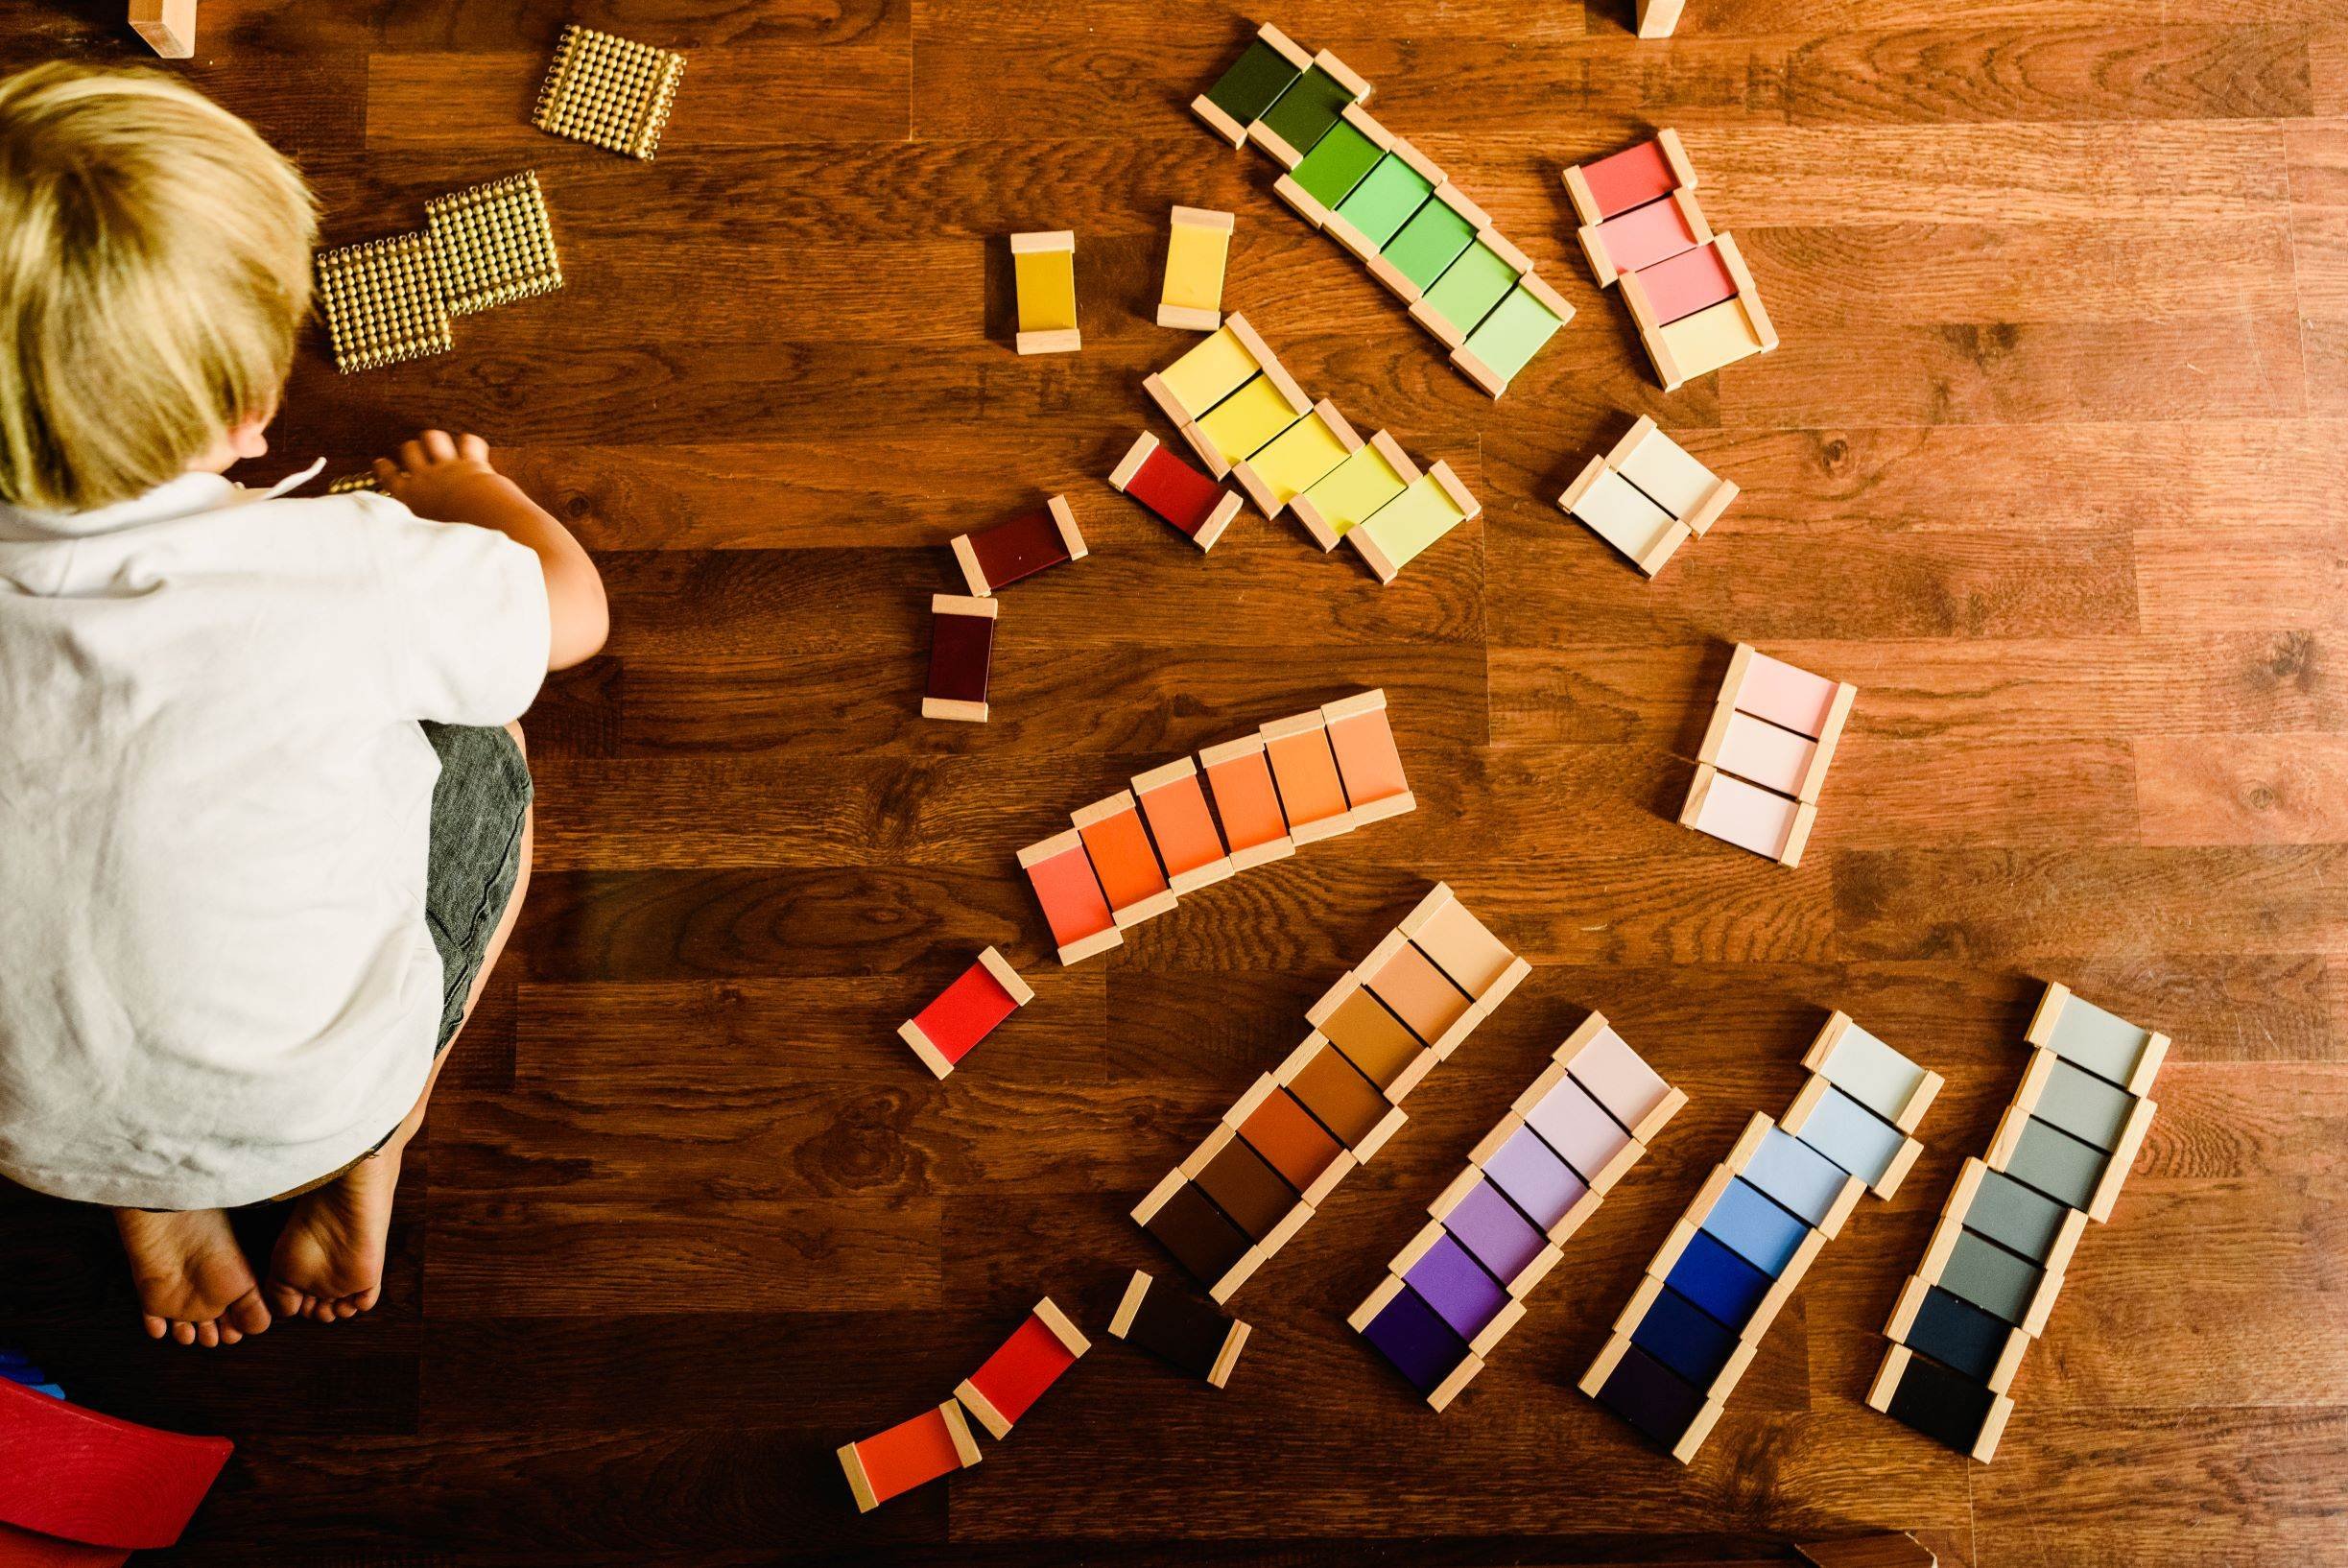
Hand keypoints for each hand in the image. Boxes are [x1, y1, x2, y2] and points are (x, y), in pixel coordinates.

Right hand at [373, 430, 513, 521]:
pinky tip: (472, 448)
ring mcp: (448, 467)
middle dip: (412, 448)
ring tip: (441, 445)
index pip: (388, 476)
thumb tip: (412, 534)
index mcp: (410, 497)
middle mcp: (425, 478)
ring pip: (433, 437)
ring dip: (436, 439)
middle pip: (409, 449)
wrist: (481, 528)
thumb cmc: (455, 538)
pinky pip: (468, 442)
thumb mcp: (425, 535)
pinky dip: (471, 443)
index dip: (384, 467)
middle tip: (417, 452)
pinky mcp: (472, 463)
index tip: (381, 462)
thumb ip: (418, 526)